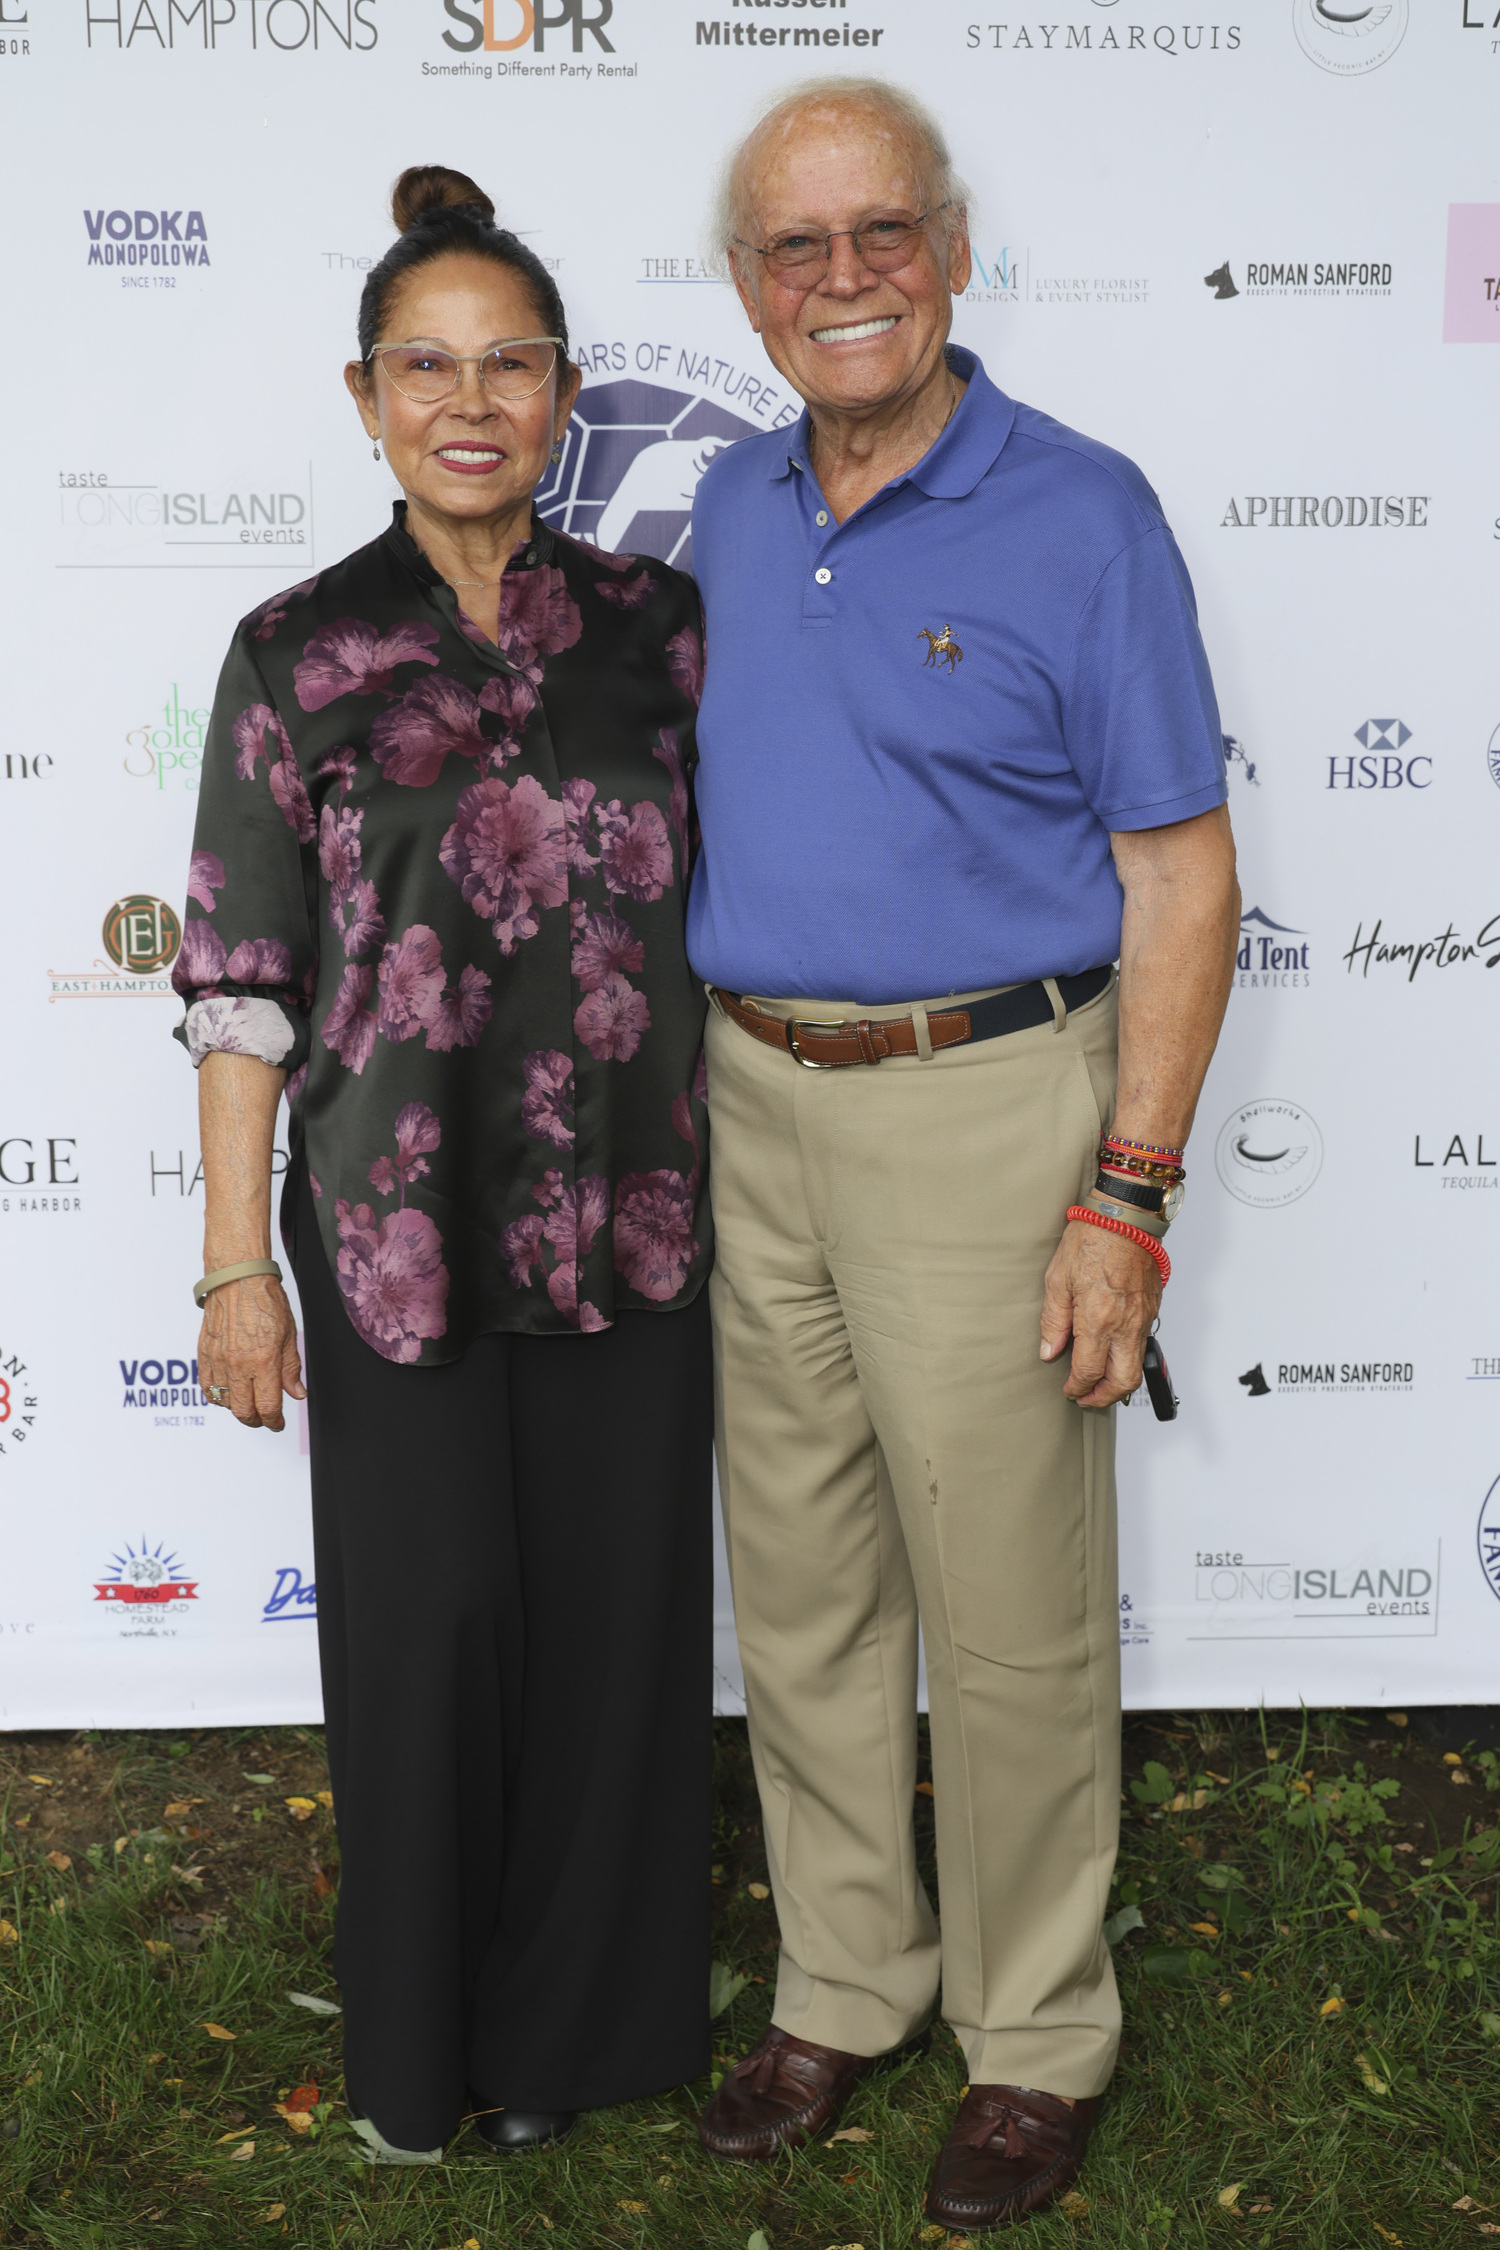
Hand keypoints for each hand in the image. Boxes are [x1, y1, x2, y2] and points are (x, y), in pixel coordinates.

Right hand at [198, 1275, 304, 1430]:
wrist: (238, 1279)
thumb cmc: (265, 1302)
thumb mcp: (289, 1335)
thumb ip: (291, 1369)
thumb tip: (297, 1393)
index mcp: (263, 1360)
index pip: (268, 1406)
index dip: (274, 1421)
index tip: (278, 1424)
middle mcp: (238, 1364)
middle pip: (243, 1411)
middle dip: (256, 1421)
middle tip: (264, 1419)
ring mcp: (218, 1360)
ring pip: (224, 1402)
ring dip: (238, 1408)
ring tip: (249, 1402)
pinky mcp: (204, 1354)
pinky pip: (206, 1387)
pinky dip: (218, 1396)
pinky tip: (229, 1392)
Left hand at [1039, 1218, 1161, 1408]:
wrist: (1126, 1217)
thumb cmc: (1092, 1238)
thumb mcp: (1057, 1280)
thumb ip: (1053, 1321)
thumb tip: (1050, 1351)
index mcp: (1098, 1319)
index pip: (1089, 1372)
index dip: (1077, 1387)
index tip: (1069, 1390)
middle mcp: (1125, 1324)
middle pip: (1122, 1381)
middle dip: (1104, 1397)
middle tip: (1087, 1397)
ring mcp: (1142, 1318)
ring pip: (1137, 1366)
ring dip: (1118, 1382)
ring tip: (1099, 1382)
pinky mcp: (1152, 1309)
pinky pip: (1142, 1344)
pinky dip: (1128, 1358)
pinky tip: (1112, 1352)